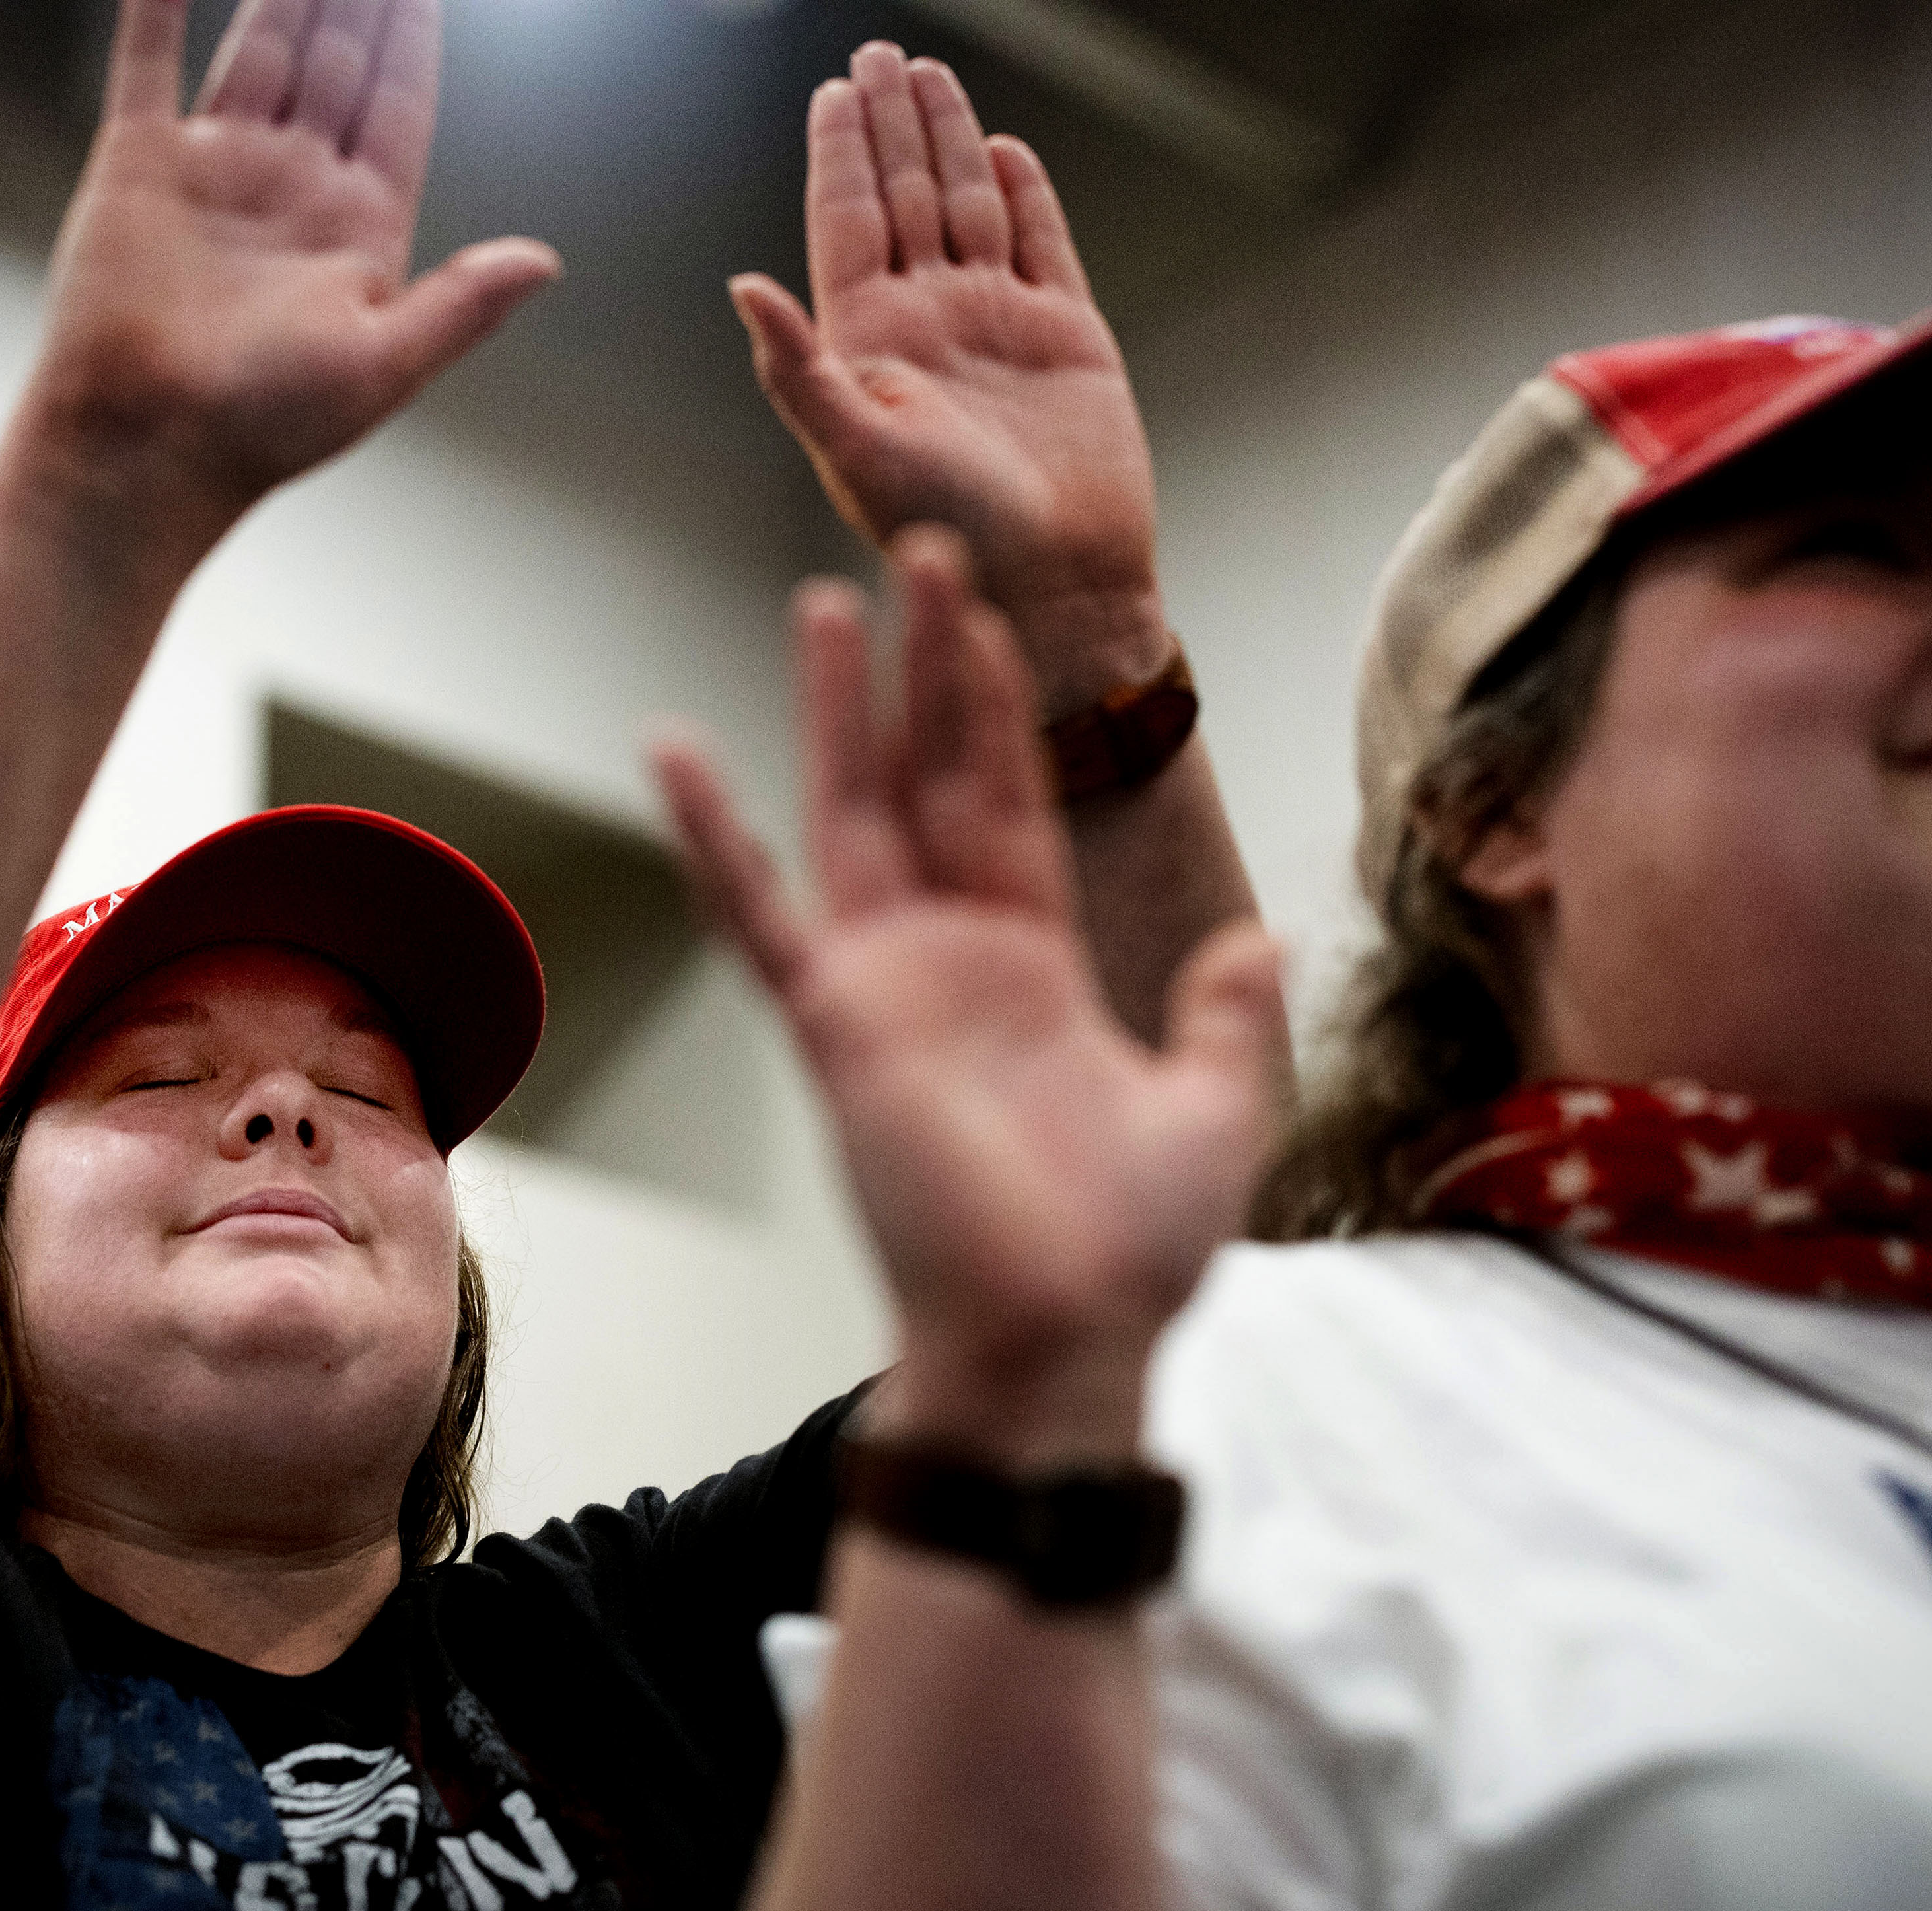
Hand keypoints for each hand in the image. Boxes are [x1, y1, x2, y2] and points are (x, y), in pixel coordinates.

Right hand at [22, 0, 558, 515]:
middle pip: (335, 61)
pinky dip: (162, 2)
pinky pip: (152, 60)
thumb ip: (464, 302)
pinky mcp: (139, 162)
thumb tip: (546, 262)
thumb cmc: (263, 429)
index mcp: (356, 229)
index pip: (397, 105)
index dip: (413, 37)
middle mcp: (290, 187)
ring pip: (262, 47)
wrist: (144, 450)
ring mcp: (216, 168)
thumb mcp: (385, 362)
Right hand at [652, 531, 1279, 1446]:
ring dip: (842, 711)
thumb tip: (1257, 939)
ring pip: (854, 814)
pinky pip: (761, 916)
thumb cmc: (1126, 1250)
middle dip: (931, 667)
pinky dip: (716, 835)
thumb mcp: (1216, 1110)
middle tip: (923, 553)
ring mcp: (887, 984)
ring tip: (829, 605)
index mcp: (1033, 968)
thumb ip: (1228, 1016)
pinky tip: (674, 750)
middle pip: (934, 779)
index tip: (988, 618)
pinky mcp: (839, 1024)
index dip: (1001, 710)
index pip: (1011, 805)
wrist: (1063, 1336)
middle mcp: (952, 958)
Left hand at [732, 45, 1165, 714]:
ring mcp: (996, 324)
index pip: (847, 223)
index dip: (840, 155)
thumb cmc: (950, 533)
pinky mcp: (1064, 333)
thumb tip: (741, 285)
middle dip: (890, 125)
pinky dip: (1023, 194)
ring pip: (966, 206)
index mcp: (870, 345)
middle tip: (879, 52)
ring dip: (947, 139)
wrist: (1056, 583)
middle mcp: (928, 324)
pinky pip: (1040, 243)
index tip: (834, 90)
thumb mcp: (856, 450)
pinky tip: (1000, 148)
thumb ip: (797, 369)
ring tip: (929, 74)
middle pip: (902, 196)